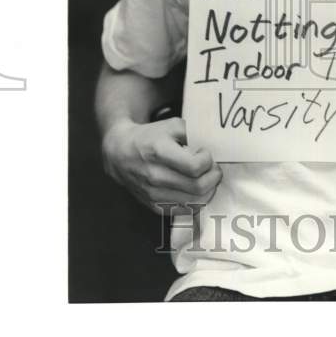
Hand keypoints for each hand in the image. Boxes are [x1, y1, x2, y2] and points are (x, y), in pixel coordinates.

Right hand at [101, 117, 221, 213]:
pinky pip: (185, 211)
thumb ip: (192, 132)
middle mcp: (155, 176)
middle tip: (213, 167)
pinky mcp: (155, 207)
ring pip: (195, 202)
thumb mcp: (170, 125)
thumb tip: (214, 143)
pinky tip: (195, 189)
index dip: (207, 161)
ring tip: (206, 178)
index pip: (194, 167)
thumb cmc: (149, 137)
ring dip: (208, 190)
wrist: (121, 154)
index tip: (206, 154)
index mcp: (158, 152)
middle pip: (198, 187)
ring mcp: (154, 194)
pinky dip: (197, 201)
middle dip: (213, 176)